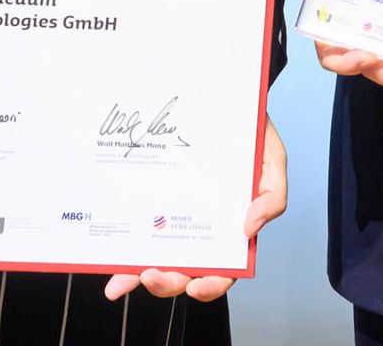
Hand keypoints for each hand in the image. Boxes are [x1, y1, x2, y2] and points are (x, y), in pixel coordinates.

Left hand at [104, 115, 288, 302]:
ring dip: (138, 276)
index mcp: (229, 227)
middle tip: (152, 275)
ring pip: (155, 258)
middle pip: (184, 271)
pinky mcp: (149, 199)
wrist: (219, 97)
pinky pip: (134, 229)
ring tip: (127, 277)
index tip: (196, 284)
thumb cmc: (248, 129)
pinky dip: (121, 251)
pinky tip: (109, 263)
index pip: (223, 269)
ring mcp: (170, 215)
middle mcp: (198, 228)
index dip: (211, 284)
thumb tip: (250, 229)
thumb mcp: (271, 157)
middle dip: (166, 282)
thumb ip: (272, 194)